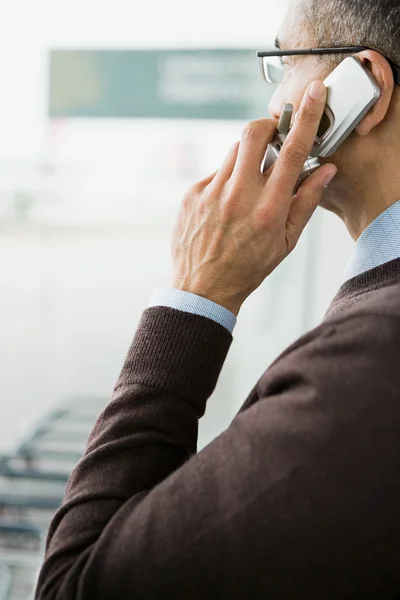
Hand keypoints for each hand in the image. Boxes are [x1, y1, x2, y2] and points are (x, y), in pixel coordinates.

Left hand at [171, 81, 337, 316]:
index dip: (305, 118)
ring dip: (247, 157)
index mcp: (268, 209)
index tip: (313, 95)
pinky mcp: (192, 194)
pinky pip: (215, 172)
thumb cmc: (247, 268)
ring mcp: (211, 192)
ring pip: (234, 151)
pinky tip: (226, 204)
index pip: (291, 152)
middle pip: (253, 133)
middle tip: (272, 137)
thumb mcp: (285, 242)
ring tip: (248, 185)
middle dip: (267, 126)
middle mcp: (238, 195)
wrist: (202, 287)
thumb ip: (306, 203)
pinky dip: (226, 179)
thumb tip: (324, 171)